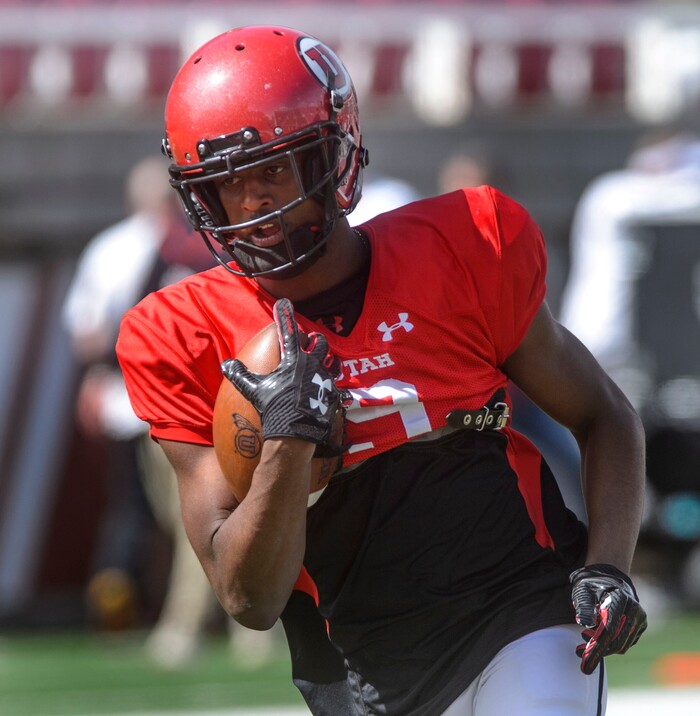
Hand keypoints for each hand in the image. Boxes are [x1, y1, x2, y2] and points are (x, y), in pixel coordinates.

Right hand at [222, 298, 345, 450]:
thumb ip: (241, 375)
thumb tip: (226, 363)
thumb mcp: (254, 390)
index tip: (284, 302)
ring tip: (323, 362)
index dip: (285, 316)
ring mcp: (325, 380)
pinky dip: (330, 385)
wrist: (294, 434)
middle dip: (314, 339)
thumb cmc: (274, 409)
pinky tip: (325, 390)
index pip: (288, 332)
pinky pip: (336, 386)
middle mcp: (313, 366)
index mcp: (294, 360)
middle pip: (320, 343)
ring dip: (327, 360)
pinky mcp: (332, 395)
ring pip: (333, 362)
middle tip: (310, 340)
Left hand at [570, 563, 647, 674]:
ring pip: (622, 644)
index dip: (597, 647)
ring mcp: (640, 618)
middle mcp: (634, 610)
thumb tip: (586, 624)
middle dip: (598, 650)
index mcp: (620, 599)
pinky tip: (597, 636)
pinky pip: (626, 642)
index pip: (610, 629)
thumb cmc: (592, 585)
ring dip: (603, 647)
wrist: (609, 578)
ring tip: (584, 638)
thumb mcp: (583, 590)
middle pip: (618, 641)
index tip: (585, 659)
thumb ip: (584, 605)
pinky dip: (612, 644)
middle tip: (578, 650)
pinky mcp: (641, 624)